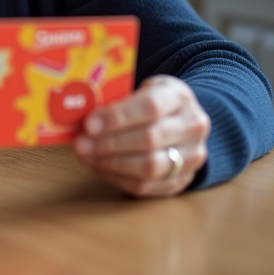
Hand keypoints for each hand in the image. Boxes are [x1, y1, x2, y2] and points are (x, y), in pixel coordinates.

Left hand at [73, 75, 209, 196]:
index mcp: (179, 96)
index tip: (89, 124)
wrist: (182, 121)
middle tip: (81, 144)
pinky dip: (118, 178)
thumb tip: (81, 113)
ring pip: (150, 167)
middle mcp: (192, 126)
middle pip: (150, 139)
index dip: (118, 117)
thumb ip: (118, 98)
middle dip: (109, 144)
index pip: (151, 106)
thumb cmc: (153, 101)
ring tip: (87, 157)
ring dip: (112, 164)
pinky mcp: (181, 180)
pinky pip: (147, 186)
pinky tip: (99, 168)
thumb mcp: (141, 88)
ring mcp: (191, 156)